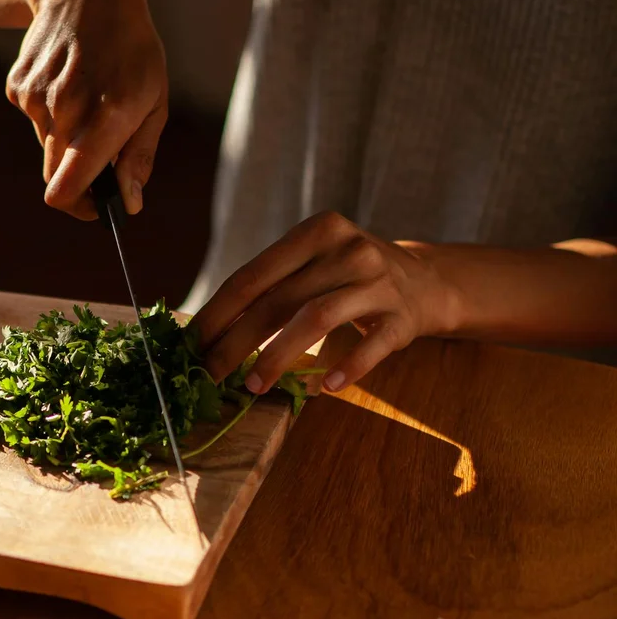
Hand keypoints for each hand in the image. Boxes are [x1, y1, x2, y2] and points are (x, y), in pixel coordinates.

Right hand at [7, 0, 167, 219]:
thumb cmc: (131, 50)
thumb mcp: (154, 100)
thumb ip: (139, 155)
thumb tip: (128, 204)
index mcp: (105, 117)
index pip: (68, 187)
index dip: (80, 208)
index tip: (96, 208)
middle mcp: (66, 109)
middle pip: (56, 175)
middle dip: (78, 176)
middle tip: (100, 156)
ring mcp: (36, 97)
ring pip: (47, 146)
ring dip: (67, 138)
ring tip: (88, 99)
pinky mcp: (18, 87)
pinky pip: (34, 122)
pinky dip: (51, 115)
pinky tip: (68, 83)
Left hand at [192, 212, 459, 393]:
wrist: (426, 281)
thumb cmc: (348, 277)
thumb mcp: (314, 263)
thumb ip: (271, 287)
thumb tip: (208, 331)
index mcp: (317, 231)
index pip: (253, 276)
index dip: (218, 313)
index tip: (192, 343)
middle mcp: (348, 250)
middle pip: (278, 300)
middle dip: (236, 341)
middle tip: (209, 373)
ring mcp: (378, 282)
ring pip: (316, 318)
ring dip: (278, 356)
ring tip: (253, 385)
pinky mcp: (403, 317)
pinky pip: (371, 347)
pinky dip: (347, 367)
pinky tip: (326, 387)